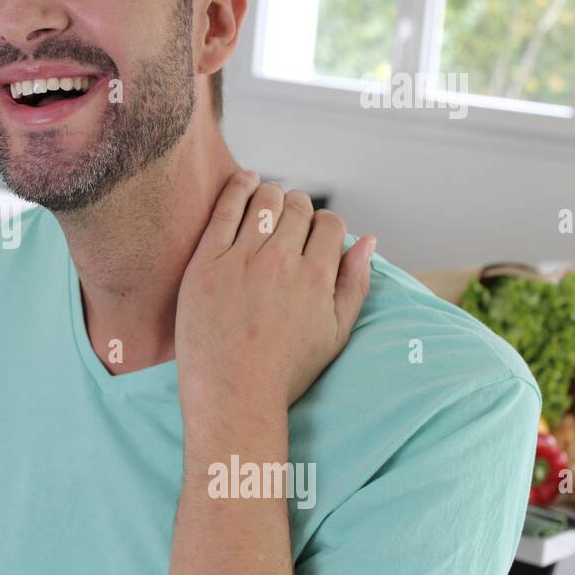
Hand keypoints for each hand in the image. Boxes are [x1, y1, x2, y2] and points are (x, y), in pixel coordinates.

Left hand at [176, 170, 374, 416]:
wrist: (232, 394)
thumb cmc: (286, 370)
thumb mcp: (336, 332)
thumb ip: (355, 282)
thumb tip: (368, 240)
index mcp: (316, 277)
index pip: (329, 224)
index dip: (324, 226)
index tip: (312, 236)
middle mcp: (280, 261)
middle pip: (297, 207)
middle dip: (298, 209)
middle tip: (288, 222)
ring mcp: (240, 259)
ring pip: (264, 200)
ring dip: (271, 195)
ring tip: (267, 205)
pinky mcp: (206, 262)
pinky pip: (224, 209)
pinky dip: (238, 187)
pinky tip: (245, 180)